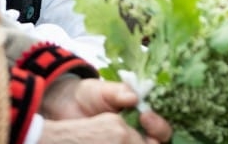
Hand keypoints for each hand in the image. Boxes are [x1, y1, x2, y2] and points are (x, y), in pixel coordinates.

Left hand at [40, 78, 170, 141]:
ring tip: (124, 138)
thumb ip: (119, 92)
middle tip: (141, 125)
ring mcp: (125, 143)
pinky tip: (113, 142)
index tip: (145, 115)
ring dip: (141, 143)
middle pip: (158, 143)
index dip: (157, 124)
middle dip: (155, 136)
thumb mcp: (104, 90)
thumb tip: (134, 97)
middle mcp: (138, 134)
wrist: (66, 105)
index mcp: (142, 117)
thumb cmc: (91, 94)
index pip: (161, 127)